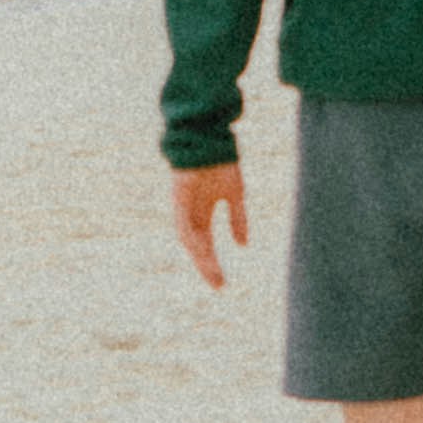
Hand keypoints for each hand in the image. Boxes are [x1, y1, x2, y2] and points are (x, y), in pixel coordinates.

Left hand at [170, 160, 244, 289]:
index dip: (212, 263)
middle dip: (206, 266)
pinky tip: (200, 249)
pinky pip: (183, 222)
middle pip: (196, 247)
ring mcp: (183, 206)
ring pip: (188, 239)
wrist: (210, 137)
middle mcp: (190, 213)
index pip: (205, 245)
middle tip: (219, 286)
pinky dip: (191, 236)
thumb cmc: (221, 162)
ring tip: (213, 272)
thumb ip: (237, 219)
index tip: (222, 283)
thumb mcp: (234, 194)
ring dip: (200, 256)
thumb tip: (243, 245)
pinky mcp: (179, 196)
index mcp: (201, 213)